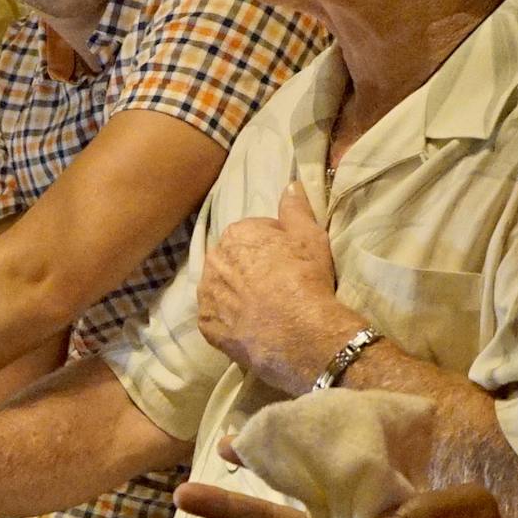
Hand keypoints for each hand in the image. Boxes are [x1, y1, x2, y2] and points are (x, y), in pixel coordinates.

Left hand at [196, 183, 357, 391]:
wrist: (300, 333)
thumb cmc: (306, 279)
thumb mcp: (310, 237)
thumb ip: (296, 208)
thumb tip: (290, 184)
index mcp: (236, 233)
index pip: (255, 232)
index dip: (276, 246)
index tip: (291, 262)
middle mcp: (214, 259)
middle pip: (235, 260)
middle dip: (252, 268)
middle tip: (279, 285)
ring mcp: (207, 294)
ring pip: (222, 287)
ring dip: (238, 292)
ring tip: (265, 307)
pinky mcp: (206, 325)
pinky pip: (217, 317)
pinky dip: (231, 319)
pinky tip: (252, 325)